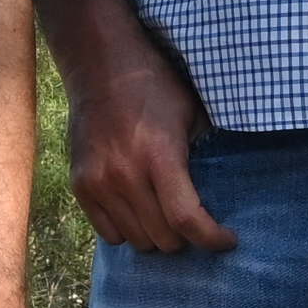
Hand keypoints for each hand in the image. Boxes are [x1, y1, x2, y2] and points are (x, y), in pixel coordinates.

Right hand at [62, 24, 233, 255]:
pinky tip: (139, 211)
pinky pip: (109, 233)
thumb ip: (204, 157)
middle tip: (194, 219)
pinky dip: (129, 230)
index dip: (212, 239)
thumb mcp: (191, 115)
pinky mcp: (80, 185)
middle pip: (163, 238)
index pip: (186, 219)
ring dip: (157, 234)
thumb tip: (223, 195)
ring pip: (137, 241)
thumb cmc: (155, 87)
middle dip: (186, 236)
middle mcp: (125, 174)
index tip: (227, 240)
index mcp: (159, 155)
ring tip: (165, 214)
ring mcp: (98, 182)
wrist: (100, 66)